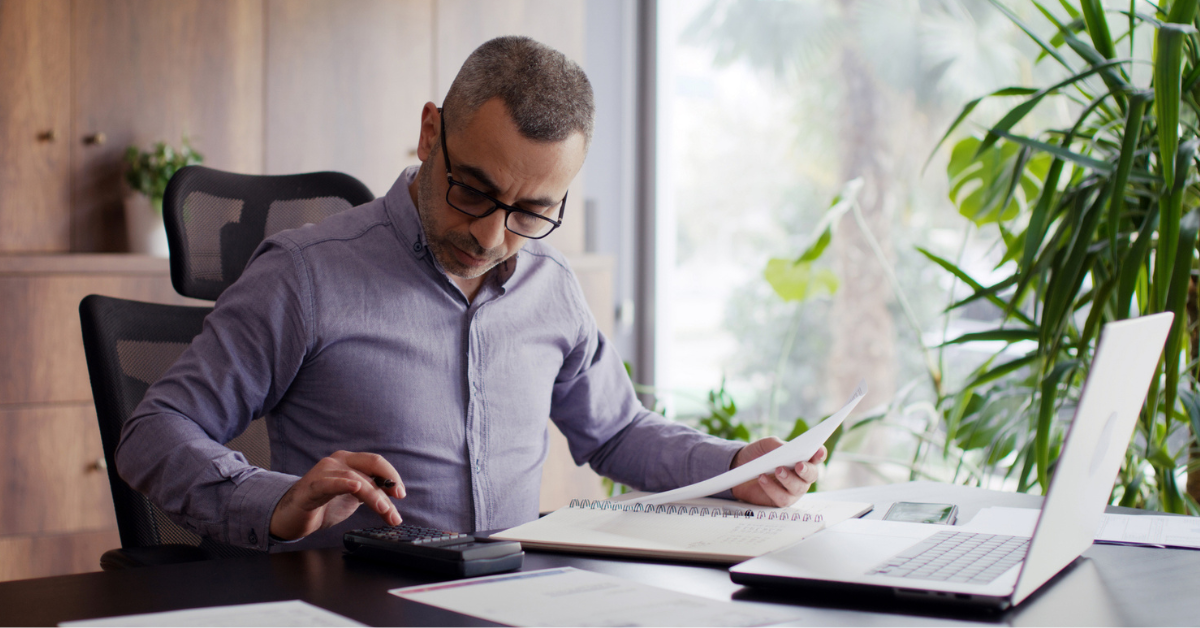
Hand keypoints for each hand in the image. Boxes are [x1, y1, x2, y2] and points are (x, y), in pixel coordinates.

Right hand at [270, 451, 405, 540]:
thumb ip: (371, 494)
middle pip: (370, 465)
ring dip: (373, 495)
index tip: (401, 494)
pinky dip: (344, 484)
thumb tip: (394, 500)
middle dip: (388, 483)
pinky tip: (355, 487)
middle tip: (398, 501)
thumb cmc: (322, 505)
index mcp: (348, 461)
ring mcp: (323, 472)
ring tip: (384, 510)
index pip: (376, 462)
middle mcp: (337, 462)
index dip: (392, 476)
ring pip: (355, 478)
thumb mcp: (353, 498)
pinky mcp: (311, 488)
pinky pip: (329, 483)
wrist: (291, 517)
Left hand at [730, 439, 826, 507]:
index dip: (820, 454)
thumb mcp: (766, 445)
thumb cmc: (758, 455)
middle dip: (807, 470)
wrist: (740, 468)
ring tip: (777, 470)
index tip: (819, 450)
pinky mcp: (781, 500)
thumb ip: (778, 446)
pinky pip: (782, 498)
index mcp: (802, 459)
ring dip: (789, 479)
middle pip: (812, 475)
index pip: (816, 457)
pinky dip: (772, 488)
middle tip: (799, 465)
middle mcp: (802, 476)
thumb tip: (787, 448)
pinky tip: (762, 479)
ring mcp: (793, 490)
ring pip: (798, 488)